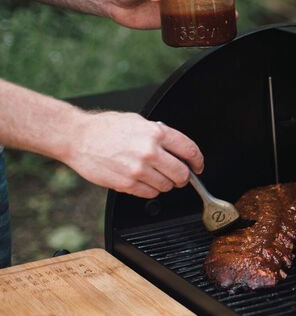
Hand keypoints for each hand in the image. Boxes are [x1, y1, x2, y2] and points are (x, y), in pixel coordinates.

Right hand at [63, 111, 204, 197]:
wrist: (77, 137)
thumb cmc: (105, 128)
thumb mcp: (138, 121)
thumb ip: (159, 134)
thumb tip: (176, 147)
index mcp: (156, 133)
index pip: (190, 151)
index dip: (198, 161)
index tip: (197, 166)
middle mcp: (150, 151)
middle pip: (182, 174)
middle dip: (183, 177)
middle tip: (178, 176)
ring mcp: (138, 169)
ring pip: (167, 186)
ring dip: (165, 184)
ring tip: (154, 175)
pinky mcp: (127, 184)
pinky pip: (150, 193)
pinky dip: (150, 190)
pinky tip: (142, 180)